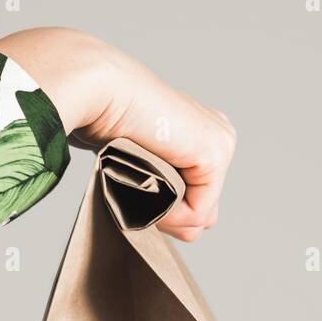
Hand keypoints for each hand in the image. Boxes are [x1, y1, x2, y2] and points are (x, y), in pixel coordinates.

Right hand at [0, 27, 236, 241]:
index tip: (136, 178)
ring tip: (139, 173)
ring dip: (163, 214)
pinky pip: (196, 214)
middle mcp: (219, 138)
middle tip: (136, 180)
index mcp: (204, 136)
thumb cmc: (106, 121)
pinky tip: (146, 178)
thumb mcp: (142, 167)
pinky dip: (167, 213)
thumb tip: (194, 230)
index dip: (164, 211)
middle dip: (168, 216)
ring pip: (198, 218)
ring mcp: (221, 145)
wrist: (100, 90)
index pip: (197, 204)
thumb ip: (169, 197)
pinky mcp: (215, 154)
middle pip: (202, 214)